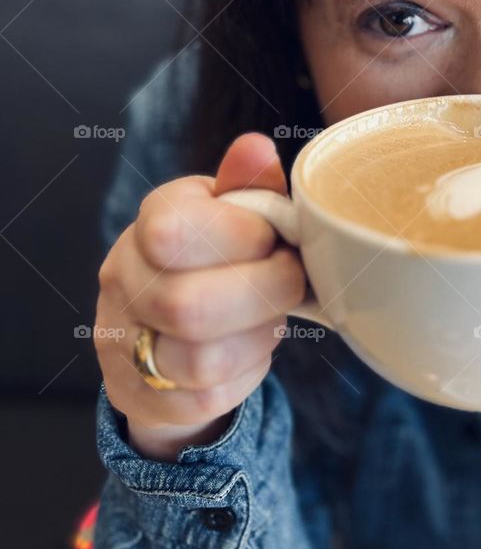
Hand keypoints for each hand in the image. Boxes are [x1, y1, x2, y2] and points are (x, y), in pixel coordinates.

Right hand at [94, 133, 305, 459]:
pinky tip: (251, 350)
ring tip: (271, 316)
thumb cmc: (220, 257)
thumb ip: (249, 185)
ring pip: (197, 360)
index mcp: (149, 223)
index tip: (274, 238)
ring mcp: (122, 342)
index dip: (242, 237)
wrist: (172, 327)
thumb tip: (256, 149)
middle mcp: (123, 281)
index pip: (174, 231)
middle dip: (264, 294)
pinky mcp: (140, 394)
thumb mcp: (235, 212)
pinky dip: (244, 376)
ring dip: (257, 338)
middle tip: (290, 281)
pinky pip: (202, 398)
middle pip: (187, 305)